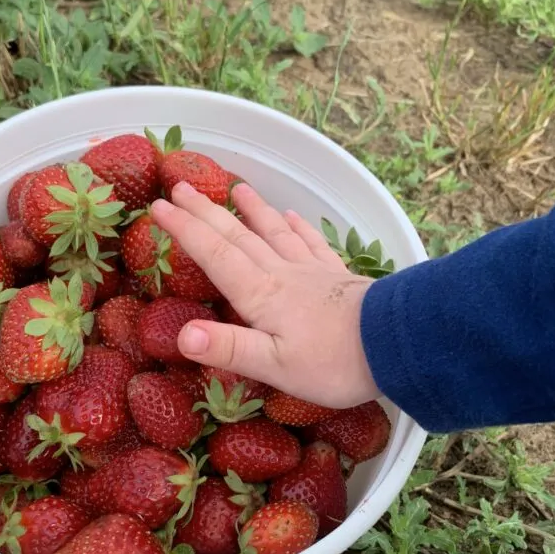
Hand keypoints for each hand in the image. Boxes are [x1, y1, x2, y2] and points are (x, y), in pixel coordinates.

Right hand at [150, 181, 378, 408]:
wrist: (396, 344)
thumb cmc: (333, 363)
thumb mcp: (275, 366)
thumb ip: (228, 348)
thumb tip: (182, 335)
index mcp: (261, 295)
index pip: (214, 255)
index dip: (184, 230)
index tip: (158, 207)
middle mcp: (282, 274)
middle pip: (238, 236)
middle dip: (206, 212)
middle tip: (180, 187)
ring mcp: (311, 271)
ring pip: (273, 232)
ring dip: (252, 210)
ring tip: (235, 187)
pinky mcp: (337, 276)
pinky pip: (311, 244)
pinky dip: (296, 227)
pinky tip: (291, 216)